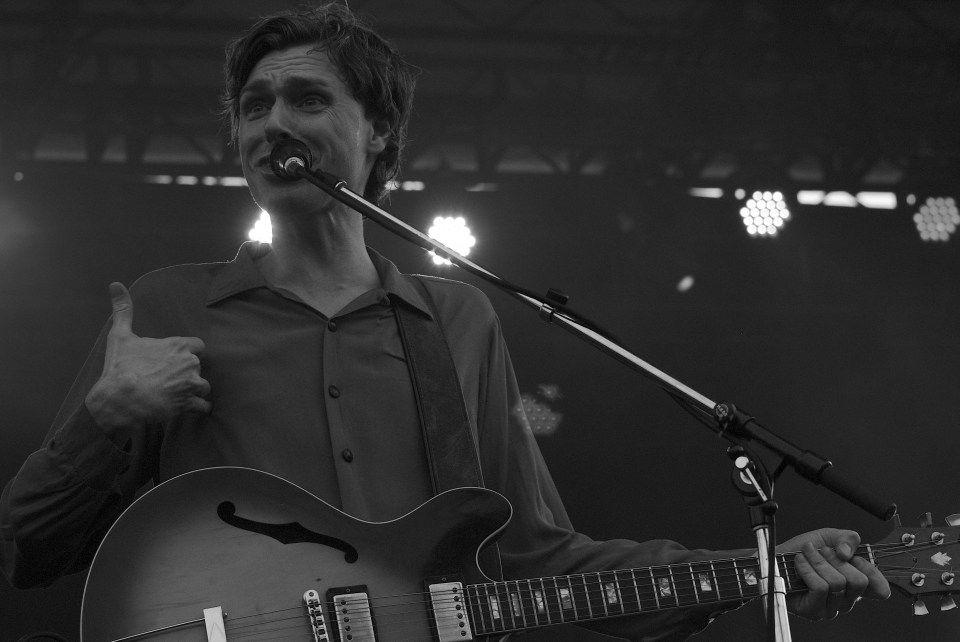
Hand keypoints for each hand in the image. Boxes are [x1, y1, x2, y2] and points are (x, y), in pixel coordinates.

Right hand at [85, 282, 210, 431]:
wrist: (119, 398)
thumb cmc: (120, 367)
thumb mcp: (120, 335)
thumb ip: (123, 310)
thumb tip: (115, 284)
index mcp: (179, 345)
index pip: (198, 346)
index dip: (189, 354)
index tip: (176, 360)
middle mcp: (190, 363)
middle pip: (198, 367)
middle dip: (188, 373)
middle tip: (170, 380)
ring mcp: (191, 384)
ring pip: (204, 386)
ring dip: (194, 391)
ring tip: (177, 395)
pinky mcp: (189, 403)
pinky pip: (204, 406)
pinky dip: (198, 408)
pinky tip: (188, 409)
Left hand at [780, 528, 890, 619]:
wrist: (773, 559)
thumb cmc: (801, 552)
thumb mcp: (827, 538)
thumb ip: (847, 538)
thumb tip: (848, 552)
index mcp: (854, 584)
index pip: (879, 589)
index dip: (871, 571)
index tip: (853, 557)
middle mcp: (846, 599)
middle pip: (858, 581)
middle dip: (836, 559)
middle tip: (821, 552)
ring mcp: (831, 608)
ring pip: (837, 582)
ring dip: (818, 561)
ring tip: (805, 555)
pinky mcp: (814, 611)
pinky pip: (820, 587)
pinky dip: (807, 569)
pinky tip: (799, 563)